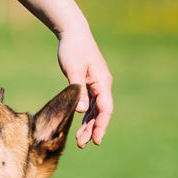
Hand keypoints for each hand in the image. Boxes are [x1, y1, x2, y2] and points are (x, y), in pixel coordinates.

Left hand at [56, 28, 112, 147]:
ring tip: (79, 141)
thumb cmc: (73, 49)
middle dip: (93, 129)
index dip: (101, 126)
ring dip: (89, 125)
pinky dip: (86, 115)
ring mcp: (96, 84)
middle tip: (82, 144)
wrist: (73, 33)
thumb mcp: (73, 69)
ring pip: (95, 110)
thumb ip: (78, 90)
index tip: (95, 140)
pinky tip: (80, 126)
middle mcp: (102, 85)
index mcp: (102, 82)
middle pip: (101, 112)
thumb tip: (82, 111)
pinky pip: (90, 104)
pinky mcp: (89, 83)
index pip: (105, 109)